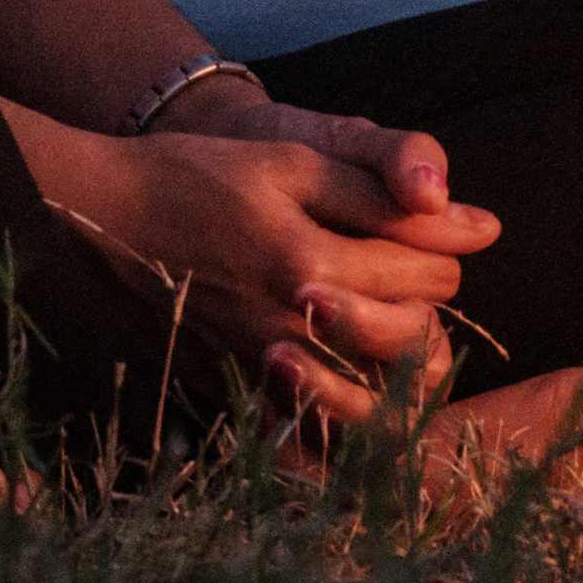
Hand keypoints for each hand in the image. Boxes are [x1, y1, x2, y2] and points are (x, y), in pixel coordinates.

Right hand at [85, 101, 496, 416]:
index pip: (425, 277)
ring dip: (396, 356)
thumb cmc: (198, 176)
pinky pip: (321, 419)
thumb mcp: (290, 163)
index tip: (429, 232)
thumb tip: (479, 224)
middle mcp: (291, 332)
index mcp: (309, 266)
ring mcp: (264, 370)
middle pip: (410, 341)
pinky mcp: (242, 390)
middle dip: (428, 304)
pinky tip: (346, 361)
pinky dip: (348, 397)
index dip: (442, 251)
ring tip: (386, 315)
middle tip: (411, 272)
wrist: (104, 217)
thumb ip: (383, 194)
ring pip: (375, 392)